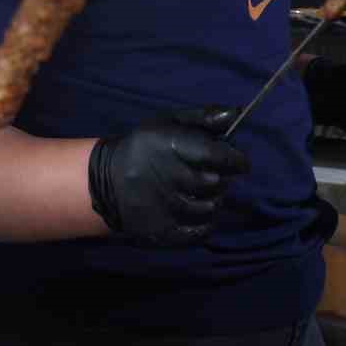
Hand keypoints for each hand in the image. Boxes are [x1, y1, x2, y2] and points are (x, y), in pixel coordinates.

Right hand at [88, 106, 250, 246]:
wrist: (105, 181)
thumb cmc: (144, 147)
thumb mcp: (168, 123)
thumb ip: (203, 118)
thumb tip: (237, 113)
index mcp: (170, 146)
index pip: (215, 156)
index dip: (235, 160)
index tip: (240, 162)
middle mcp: (168, 177)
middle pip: (216, 183)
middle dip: (223, 180)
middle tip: (214, 176)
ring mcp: (165, 207)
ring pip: (210, 208)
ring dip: (214, 200)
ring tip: (203, 193)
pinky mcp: (162, 231)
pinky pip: (200, 232)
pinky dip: (206, 224)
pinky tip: (198, 213)